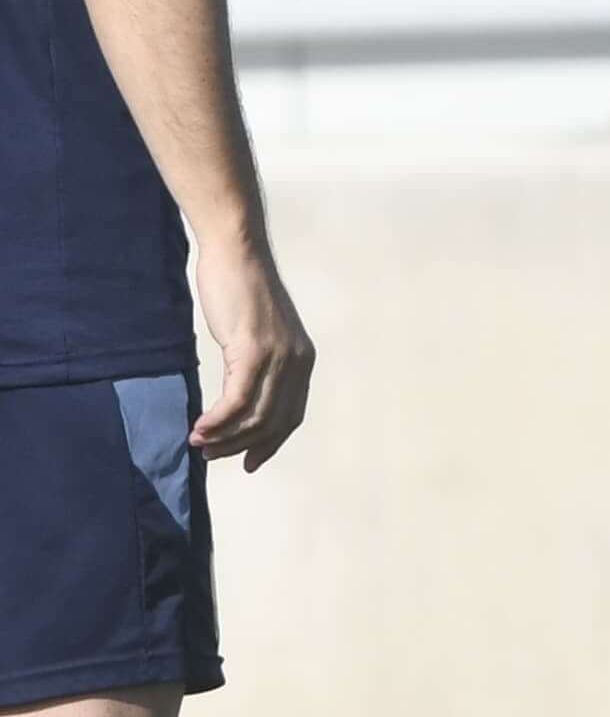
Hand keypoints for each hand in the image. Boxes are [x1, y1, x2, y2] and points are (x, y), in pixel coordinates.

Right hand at [188, 241, 314, 469]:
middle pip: (274, 422)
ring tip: (200, 446)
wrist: (237, 254)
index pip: (292, 415)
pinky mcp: (254, 350)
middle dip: (242, 445)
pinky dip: (218, 420)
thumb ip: (258, 365)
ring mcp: (278, 357)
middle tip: (212, 456)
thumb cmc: (240, 291)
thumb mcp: (257, 335)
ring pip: (256, 416)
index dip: (271, 442)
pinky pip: (237, 400)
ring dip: (225, 437)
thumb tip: (240, 399)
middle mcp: (297, 361)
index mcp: (302, 360)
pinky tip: (199, 429)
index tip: (249, 462)